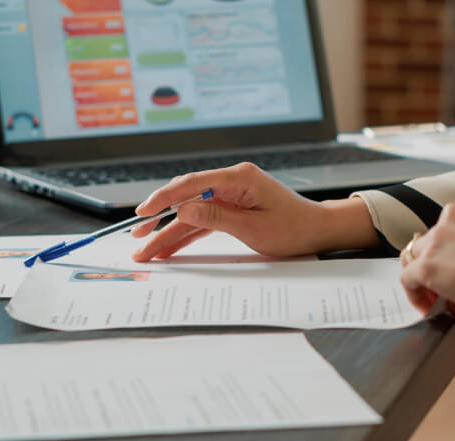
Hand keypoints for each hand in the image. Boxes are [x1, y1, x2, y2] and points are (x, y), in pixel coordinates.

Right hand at [132, 162, 378, 260]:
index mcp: (239, 178)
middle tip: (137, 236)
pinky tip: (168, 247)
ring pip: (192, 212)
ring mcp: (230, 195)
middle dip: (160, 218)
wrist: (316, 230)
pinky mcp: (232, 208)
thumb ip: (216, 217)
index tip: (144, 212)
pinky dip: (187, 234)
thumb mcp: (254, 227)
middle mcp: (232, 182)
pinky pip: (203, 220)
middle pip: (186, 196)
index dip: (164, 198)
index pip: (193, 184)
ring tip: (146, 249)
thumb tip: (183, 208)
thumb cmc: (293, 228)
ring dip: (169, 231)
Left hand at [400, 199, 454, 323]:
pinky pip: (408, 278)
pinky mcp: (427, 263)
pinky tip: (428, 307)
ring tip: (437, 297)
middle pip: (431, 240)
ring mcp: (437, 239)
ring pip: (418, 257)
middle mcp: (453, 217)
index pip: (450, 227)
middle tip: (445, 284)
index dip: (449, 250)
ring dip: (425, 275)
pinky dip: (415, 294)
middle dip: (436, 262)